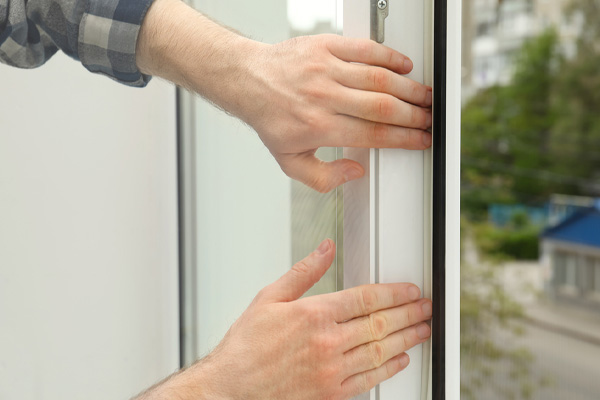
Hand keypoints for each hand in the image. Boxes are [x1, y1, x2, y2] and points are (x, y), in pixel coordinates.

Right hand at [136, 240, 431, 399]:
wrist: (231, 388)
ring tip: (423, 329)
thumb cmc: (246, 346)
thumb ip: (303, 273)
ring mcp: (331, 370)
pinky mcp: (331, 394)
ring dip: (407, 339)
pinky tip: (400, 359)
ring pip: (380, 351)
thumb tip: (325, 249)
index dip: (394, 293)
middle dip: (409, 314)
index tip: (410, 290)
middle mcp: (327, 342)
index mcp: (313, 315)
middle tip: (425, 307)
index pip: (366, 299)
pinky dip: (389, 368)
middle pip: (380, 324)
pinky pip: (370, 379)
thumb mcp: (269, 298)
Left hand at [244, 35, 432, 192]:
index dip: (404, 139)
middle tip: (429, 118)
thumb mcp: (290, 162)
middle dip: (414, 115)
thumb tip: (355, 172)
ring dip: (408, 88)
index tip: (421, 140)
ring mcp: (325, 69)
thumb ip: (323, 177)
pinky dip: (389, 57)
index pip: (373, 134)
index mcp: (318, 127)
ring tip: (425, 96)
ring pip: (379, 78)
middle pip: (382, 106)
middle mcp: (324, 97)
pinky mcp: (325, 46)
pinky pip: (365, 49)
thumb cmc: (271, 119)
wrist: (248, 81)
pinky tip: (405, 67)